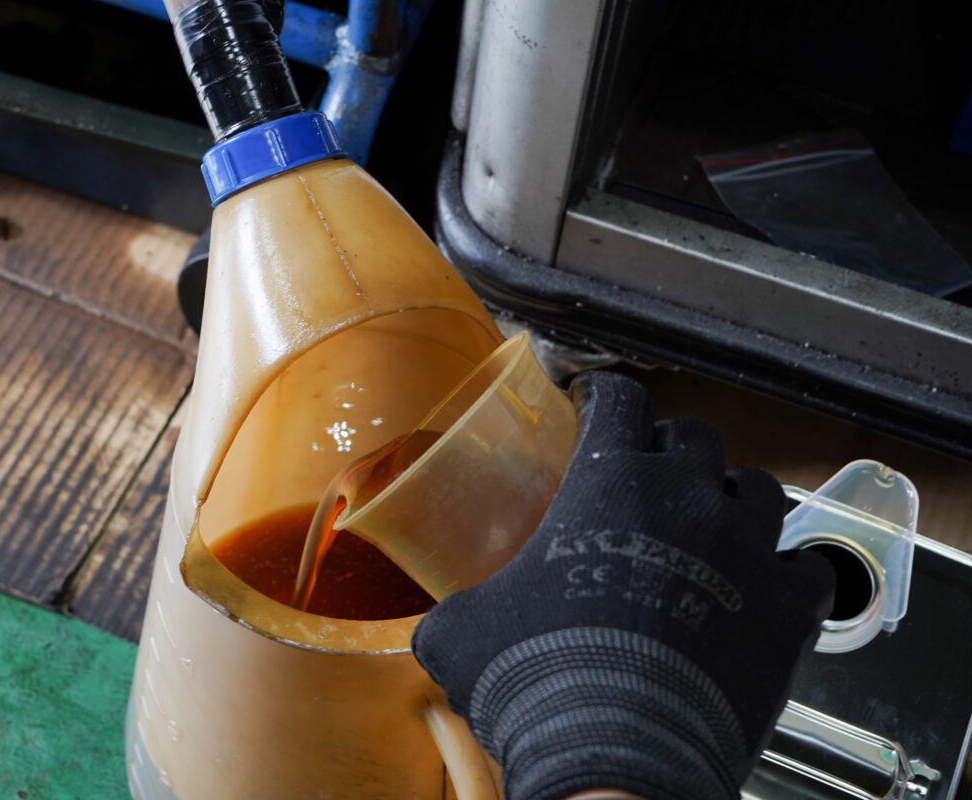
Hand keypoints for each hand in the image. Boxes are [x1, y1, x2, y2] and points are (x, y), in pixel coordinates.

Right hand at [412, 371, 834, 799]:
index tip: (599, 400)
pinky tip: (769, 588)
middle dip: (672, 448)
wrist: (616, 755)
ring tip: (716, 526)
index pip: (618, 400)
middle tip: (652, 475)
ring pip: (760, 490)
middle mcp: (687, 498)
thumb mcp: (463, 633)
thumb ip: (460, 606)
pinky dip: (789, 573)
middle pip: (694, 437)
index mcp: (609, 483)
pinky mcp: (788, 607)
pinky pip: (808, 568)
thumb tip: (438, 627)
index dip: (606, 394)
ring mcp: (747, 548)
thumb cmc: (540, 681)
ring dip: (734, 500)